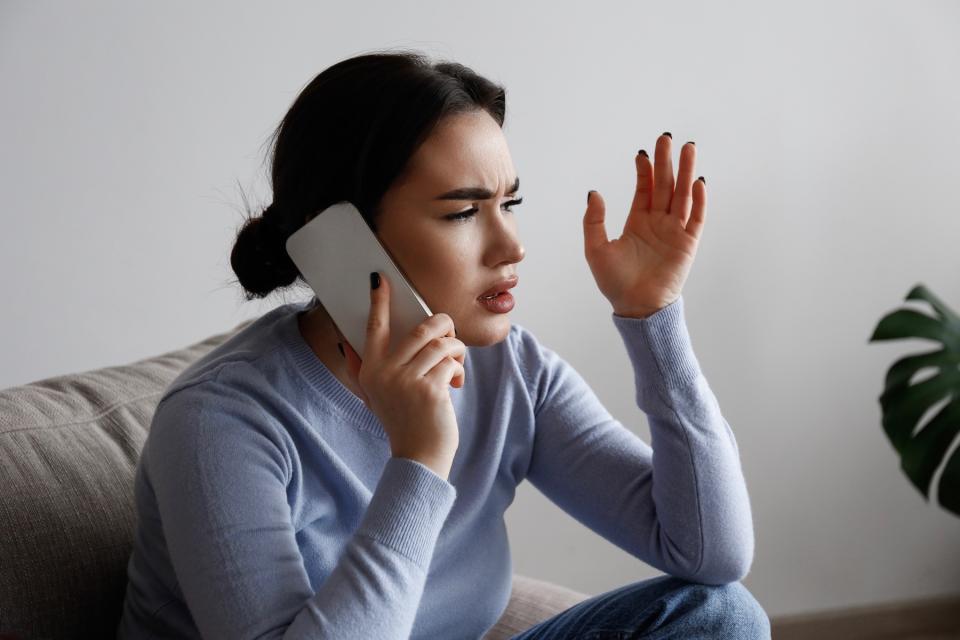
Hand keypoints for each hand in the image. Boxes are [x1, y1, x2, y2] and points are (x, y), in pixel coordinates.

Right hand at [340, 272, 463, 479]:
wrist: (419, 457)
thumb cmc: (403, 422)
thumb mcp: (376, 396)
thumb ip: (364, 370)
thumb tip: (345, 343)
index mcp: (371, 370)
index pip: (374, 328)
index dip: (378, 302)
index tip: (380, 279)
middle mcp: (384, 373)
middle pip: (421, 329)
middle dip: (444, 326)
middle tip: (451, 336)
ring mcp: (406, 382)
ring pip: (441, 344)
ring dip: (456, 350)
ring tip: (456, 365)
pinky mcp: (428, 390)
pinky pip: (451, 362)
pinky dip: (459, 369)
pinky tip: (456, 383)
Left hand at [582, 133, 705, 318]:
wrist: (636, 307)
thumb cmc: (615, 282)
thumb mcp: (596, 249)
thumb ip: (594, 221)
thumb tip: (594, 193)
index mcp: (638, 222)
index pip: (645, 189)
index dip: (644, 170)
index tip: (642, 153)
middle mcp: (658, 223)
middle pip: (665, 185)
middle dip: (666, 162)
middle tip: (667, 138)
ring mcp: (675, 231)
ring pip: (683, 195)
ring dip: (685, 172)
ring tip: (688, 149)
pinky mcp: (688, 244)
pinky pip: (696, 218)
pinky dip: (699, 200)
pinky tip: (698, 182)